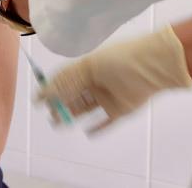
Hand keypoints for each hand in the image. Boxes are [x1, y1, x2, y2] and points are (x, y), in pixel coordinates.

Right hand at [36, 26, 191, 130]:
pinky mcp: (121, 110)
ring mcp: (108, 96)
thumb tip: (44, 92)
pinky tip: (88, 132)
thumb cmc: (120, 60)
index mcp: (87, 67)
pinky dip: (98, 128)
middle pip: (73, 95)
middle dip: (59, 104)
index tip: (38, 100)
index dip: (51, 88)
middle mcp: (97, 81)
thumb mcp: (87, 67)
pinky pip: (106, 121)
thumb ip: (66, 81)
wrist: (153, 66)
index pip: (64, 79)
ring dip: (72, 115)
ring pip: (85, 108)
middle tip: (49, 113)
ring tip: (59, 123)